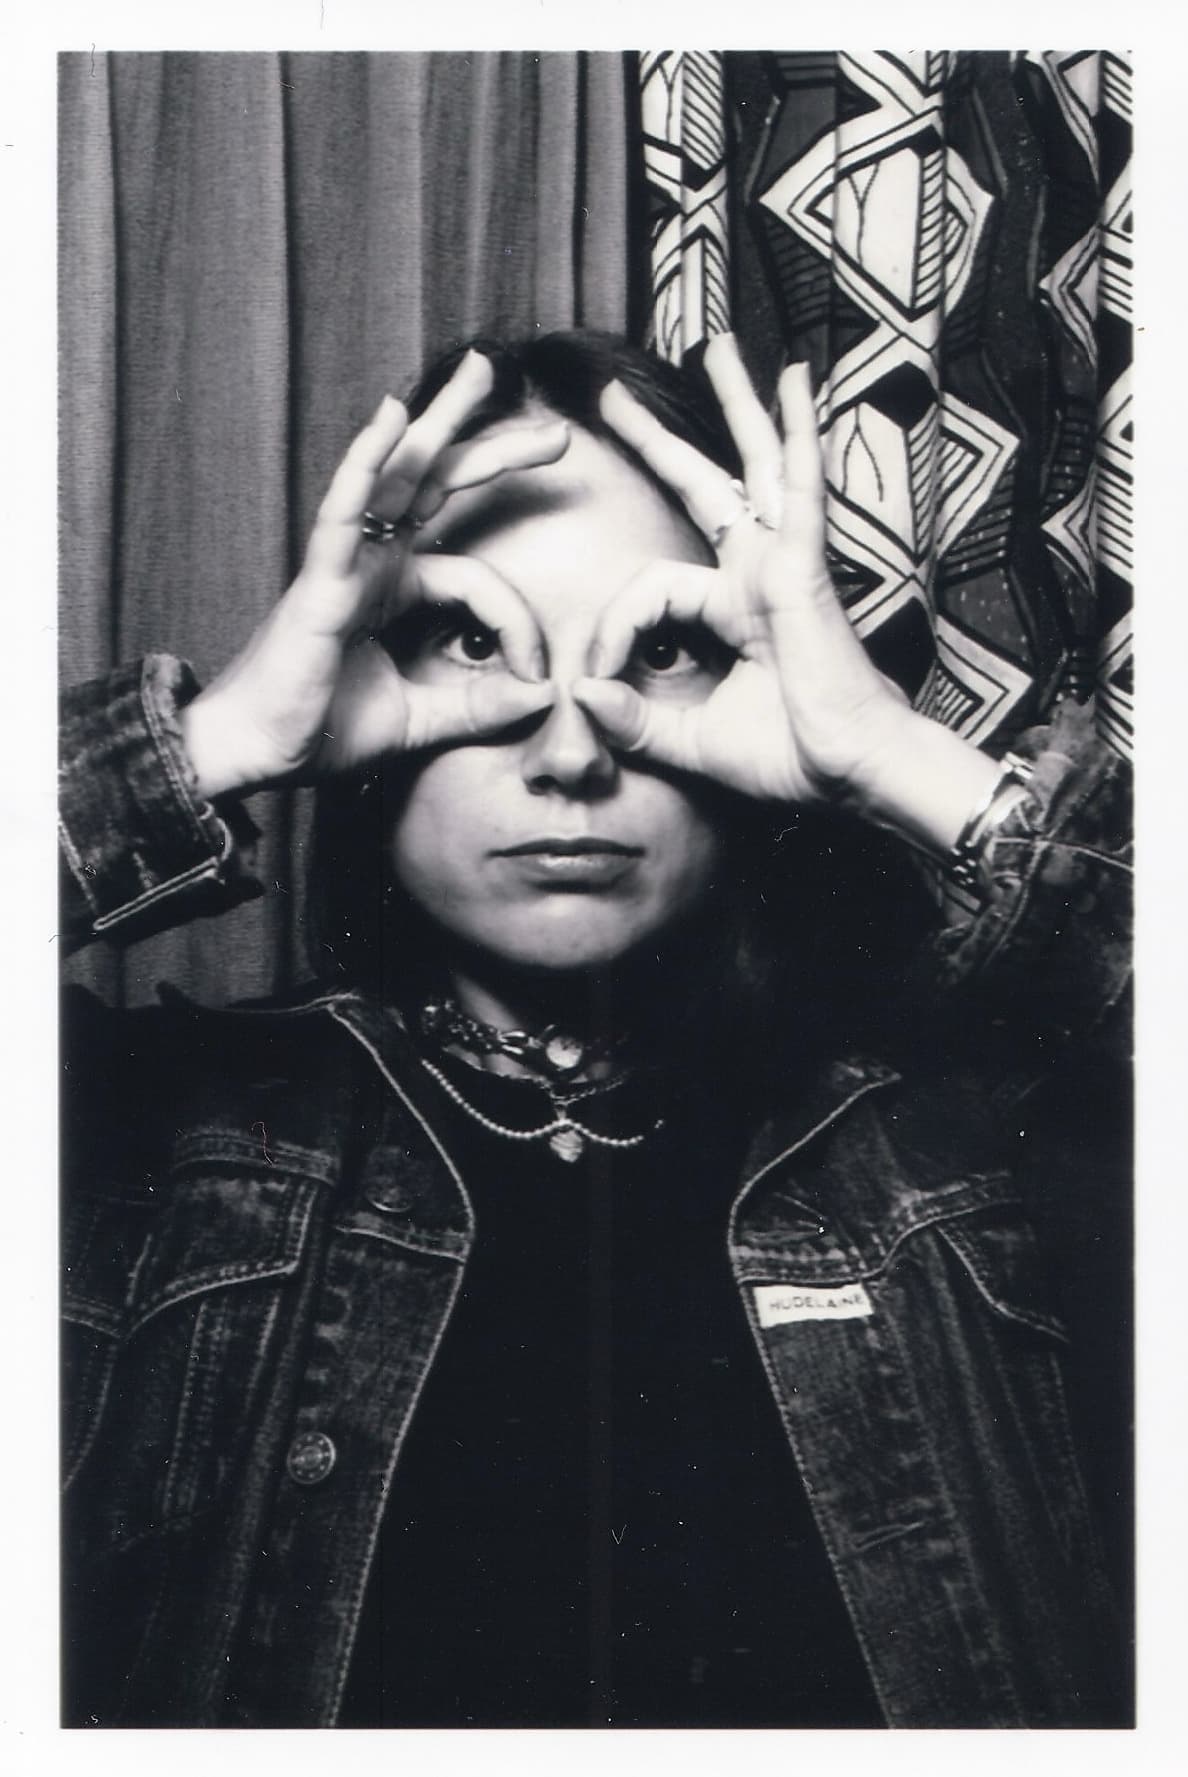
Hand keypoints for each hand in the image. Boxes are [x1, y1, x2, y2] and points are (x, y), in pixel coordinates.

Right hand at [181, 351, 562, 799]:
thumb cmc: (319, 729)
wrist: (255, 752)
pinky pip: (344, 507)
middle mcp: (372, 560)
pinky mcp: (319, 577)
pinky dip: (367, 460)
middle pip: (439, 484)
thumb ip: (479, 707)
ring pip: (399, 474)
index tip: (540, 675)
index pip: (477, 576)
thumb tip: (545, 697)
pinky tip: (392, 416)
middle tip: (559, 428)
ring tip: (482, 370)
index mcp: (394, 587)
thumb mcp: (420, 720)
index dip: (517, 622)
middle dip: (494, 448)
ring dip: (441, 420)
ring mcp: (344, 561)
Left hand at [575, 334, 997, 852]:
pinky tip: (796, 383)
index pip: (651, 590)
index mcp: (733, 609)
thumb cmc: (789, 757)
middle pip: (704, 487)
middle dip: (658, 441)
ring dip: (737, 404)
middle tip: (612, 396)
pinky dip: (798, 435)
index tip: (594, 680)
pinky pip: (797, 489)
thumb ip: (637, 721)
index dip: (611, 630)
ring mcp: (783, 563)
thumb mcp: (692, 741)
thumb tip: (582, 699)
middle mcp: (757, 573)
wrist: (849, 771)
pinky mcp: (805, 567)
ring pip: (753, 466)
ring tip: (718, 346)